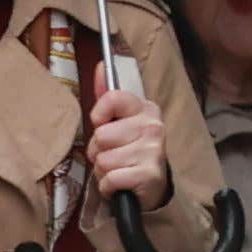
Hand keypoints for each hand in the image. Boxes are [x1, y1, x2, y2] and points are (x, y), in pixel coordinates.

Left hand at [85, 78, 171, 203]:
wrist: (152, 186)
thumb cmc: (129, 151)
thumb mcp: (119, 122)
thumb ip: (107, 97)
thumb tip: (100, 65)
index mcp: (145, 109)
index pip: (112, 97)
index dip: (99, 116)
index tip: (105, 125)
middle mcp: (153, 126)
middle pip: (101, 134)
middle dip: (98, 150)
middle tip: (114, 154)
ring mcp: (153, 150)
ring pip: (103, 159)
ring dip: (103, 169)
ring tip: (119, 169)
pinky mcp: (149, 174)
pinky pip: (109, 179)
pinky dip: (108, 186)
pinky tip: (121, 183)